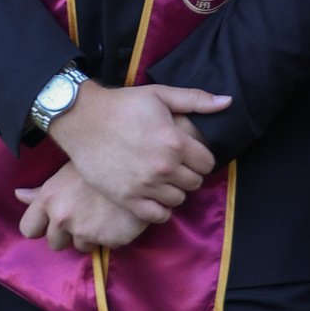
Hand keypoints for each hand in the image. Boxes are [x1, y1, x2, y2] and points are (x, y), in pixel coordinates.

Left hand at [13, 164, 146, 250]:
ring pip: (80, 247)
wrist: (138, 166)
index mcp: (49, 199)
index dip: (40, 228)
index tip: (51, 224)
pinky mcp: (107, 240)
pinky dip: (110, 236)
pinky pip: (104, 247)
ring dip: (89, 236)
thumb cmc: (99, 164)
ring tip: (102, 215)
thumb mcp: (67, 173)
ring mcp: (85, 231)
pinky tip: (117, 218)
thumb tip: (18, 195)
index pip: (28, 228)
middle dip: (66, 234)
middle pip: (54, 243)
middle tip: (83, 216)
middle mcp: (62, 217)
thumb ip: (43, 191)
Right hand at [44, 81, 229, 229]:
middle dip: (187, 174)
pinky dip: (160, 209)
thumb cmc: (122, 105)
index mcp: (175, 142)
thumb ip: (196, 100)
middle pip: (194, 183)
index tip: (188, 154)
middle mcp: (163, 167)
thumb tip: (227, 102)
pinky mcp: (127, 198)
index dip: (200, 158)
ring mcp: (145, 185)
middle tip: (174, 165)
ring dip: (174, 190)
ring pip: (178, 200)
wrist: (82, 119)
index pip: (207, 163)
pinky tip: (153, 195)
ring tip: (162, 179)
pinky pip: (158, 215)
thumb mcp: (160, 95)